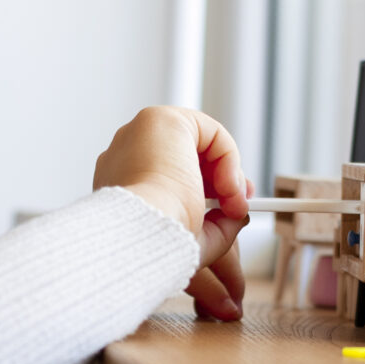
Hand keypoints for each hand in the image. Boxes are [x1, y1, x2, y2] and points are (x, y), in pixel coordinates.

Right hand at [93, 106, 251, 321]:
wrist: (144, 234)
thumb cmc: (159, 244)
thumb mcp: (193, 241)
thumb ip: (216, 226)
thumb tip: (238, 215)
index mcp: (124, 187)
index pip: (170, 177)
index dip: (208, 190)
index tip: (231, 209)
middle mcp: (125, 158)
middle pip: (185, 158)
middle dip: (221, 180)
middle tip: (239, 205)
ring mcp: (137, 136)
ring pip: (199, 144)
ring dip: (226, 173)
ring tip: (232, 203)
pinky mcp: (158, 119)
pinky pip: (209, 131)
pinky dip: (228, 158)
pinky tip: (227, 186)